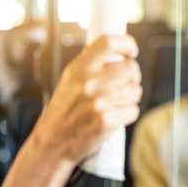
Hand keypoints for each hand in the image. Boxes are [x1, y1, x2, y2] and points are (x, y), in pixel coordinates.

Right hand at [31, 35, 141, 163]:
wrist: (52, 144)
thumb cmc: (62, 113)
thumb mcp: (68, 82)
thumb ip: (90, 67)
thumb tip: (118, 55)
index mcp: (78, 69)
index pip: (109, 43)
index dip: (126, 44)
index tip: (130, 52)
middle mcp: (88, 83)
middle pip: (130, 68)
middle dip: (132, 77)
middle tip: (124, 84)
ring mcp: (98, 102)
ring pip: (135, 91)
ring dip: (130, 98)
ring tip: (114, 104)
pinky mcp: (107, 121)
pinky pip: (133, 111)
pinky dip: (127, 115)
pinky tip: (113, 117)